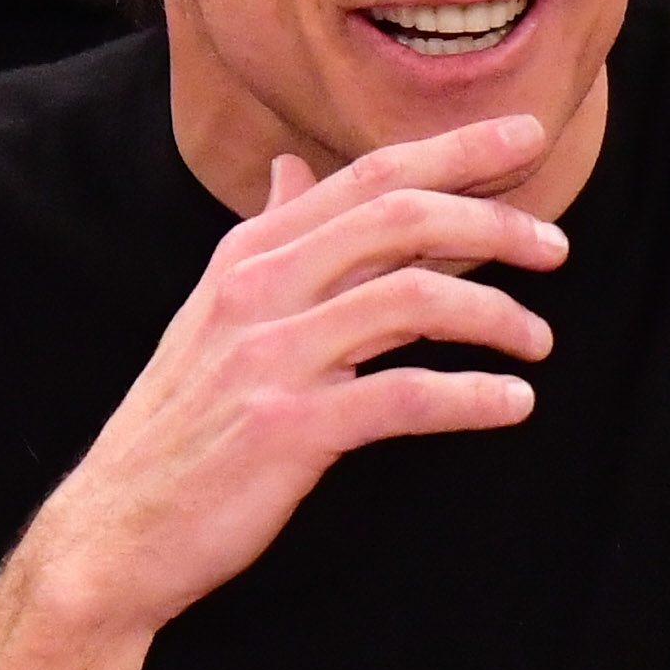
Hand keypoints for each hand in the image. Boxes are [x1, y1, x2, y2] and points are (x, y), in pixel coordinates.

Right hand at [30, 127, 565, 649]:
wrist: (114, 532)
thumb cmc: (178, 429)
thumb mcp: (211, 316)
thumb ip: (266, 241)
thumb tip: (291, 172)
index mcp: (247, 257)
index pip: (366, 177)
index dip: (454, 149)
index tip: (526, 137)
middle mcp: (257, 291)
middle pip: (398, 218)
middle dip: (493, 220)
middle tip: (554, 246)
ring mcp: (271, 358)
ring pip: (412, 298)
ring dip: (495, 315)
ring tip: (538, 341)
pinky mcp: (288, 429)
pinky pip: (404, 396)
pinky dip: (471, 397)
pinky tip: (511, 403)